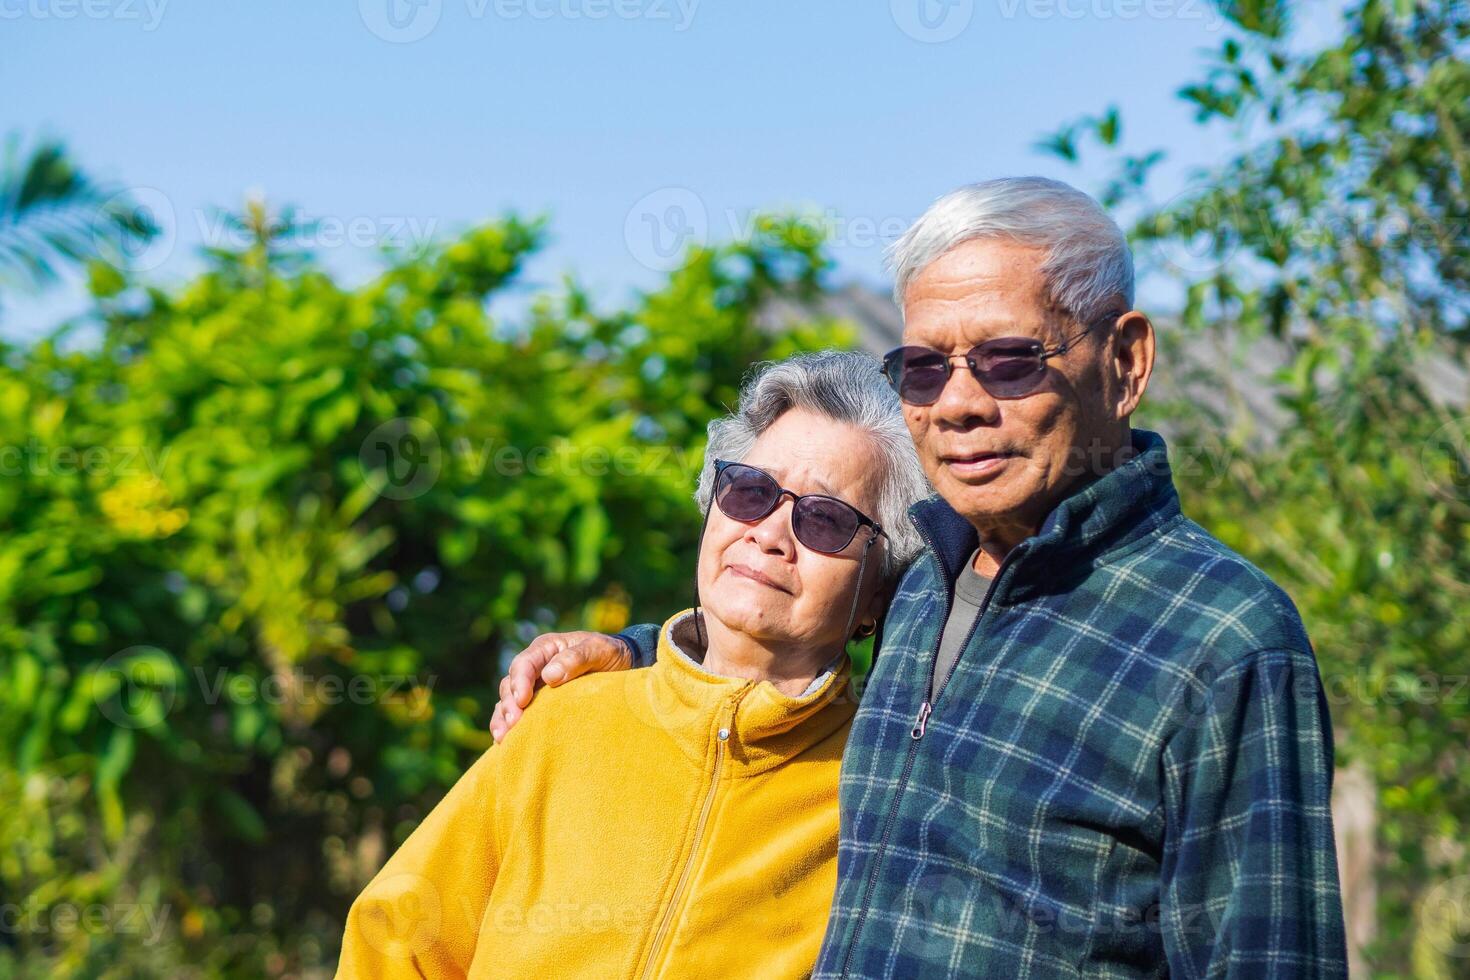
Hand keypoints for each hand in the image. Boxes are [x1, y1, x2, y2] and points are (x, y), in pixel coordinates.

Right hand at [489, 631, 632, 740]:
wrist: (623, 665)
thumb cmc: (610, 654)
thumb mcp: (599, 650)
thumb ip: (576, 658)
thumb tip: (549, 675)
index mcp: (546, 649)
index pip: (524, 664)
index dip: (519, 682)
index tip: (523, 700)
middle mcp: (535, 667)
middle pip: (511, 684)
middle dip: (509, 704)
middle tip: (513, 723)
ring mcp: (534, 687)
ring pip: (509, 701)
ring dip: (503, 718)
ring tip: (503, 737)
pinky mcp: (538, 704)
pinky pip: (518, 715)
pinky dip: (509, 727)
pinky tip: (507, 743)